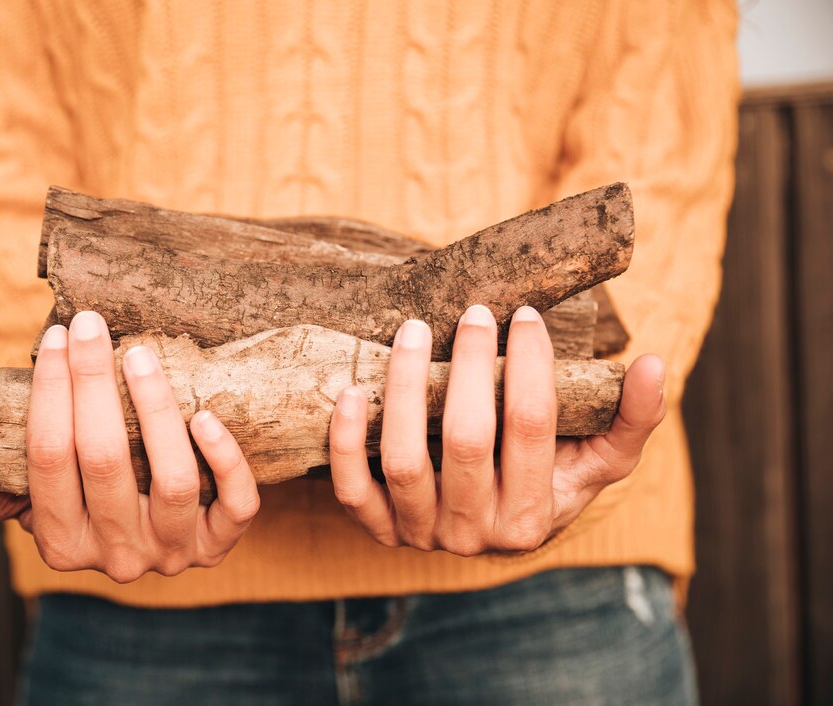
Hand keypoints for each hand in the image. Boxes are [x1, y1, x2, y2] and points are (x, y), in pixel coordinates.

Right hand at [0, 311, 259, 581]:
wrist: (153, 538)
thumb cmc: (86, 504)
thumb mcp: (30, 505)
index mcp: (62, 543)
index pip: (49, 458)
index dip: (51, 393)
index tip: (59, 337)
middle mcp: (117, 556)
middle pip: (105, 460)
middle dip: (94, 383)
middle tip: (92, 325)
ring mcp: (173, 552)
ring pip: (173, 479)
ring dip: (157, 408)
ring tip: (142, 356)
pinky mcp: (219, 544)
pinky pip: (234, 504)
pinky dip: (225, 458)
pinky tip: (207, 415)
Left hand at [328, 305, 664, 554]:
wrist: (496, 523)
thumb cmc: (551, 477)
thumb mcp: (602, 457)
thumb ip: (632, 417)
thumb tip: (654, 364)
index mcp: (534, 515)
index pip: (532, 429)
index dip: (532, 367)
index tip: (526, 315)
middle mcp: (476, 532)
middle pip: (466, 440)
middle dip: (470, 368)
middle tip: (474, 314)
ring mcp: (422, 533)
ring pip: (403, 460)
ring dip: (403, 389)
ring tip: (413, 331)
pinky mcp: (379, 528)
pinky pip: (352, 490)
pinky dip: (344, 442)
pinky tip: (349, 390)